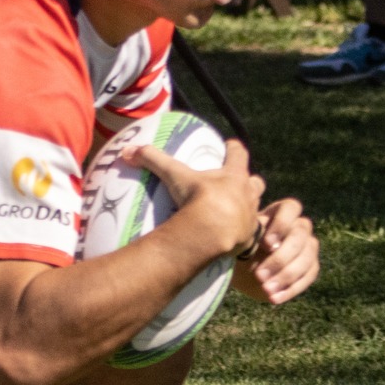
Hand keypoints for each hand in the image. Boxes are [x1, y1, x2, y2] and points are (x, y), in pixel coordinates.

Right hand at [131, 138, 264, 258]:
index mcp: (235, 175)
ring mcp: (250, 217)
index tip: (229, 145)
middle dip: (248, 183)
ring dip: (248, 208)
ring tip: (234, 213)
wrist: (212, 232)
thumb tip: (128, 150)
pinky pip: (251, 236)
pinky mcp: (248, 239)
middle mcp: (248, 194)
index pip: (239, 153)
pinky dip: (244, 236)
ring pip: (256, 208)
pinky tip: (234, 239)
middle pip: (256, 182)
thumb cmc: (198, 199)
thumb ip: (153, 160)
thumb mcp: (175, 176)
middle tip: (234, 185)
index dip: (234, 148)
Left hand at [232, 198, 317, 304]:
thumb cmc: (239, 250)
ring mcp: (307, 246)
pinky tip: (274, 298)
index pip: (291, 208)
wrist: (242, 270)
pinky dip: (292, 289)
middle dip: (280, 258)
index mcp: (280, 212)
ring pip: (308, 256)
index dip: (281, 225)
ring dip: (286, 275)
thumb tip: (254, 239)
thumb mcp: (241, 241)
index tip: (266, 244)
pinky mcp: (311, 266)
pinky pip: (309, 275)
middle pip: (300, 235)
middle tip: (260, 275)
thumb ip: (251, 236)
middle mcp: (298, 226)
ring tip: (266, 289)